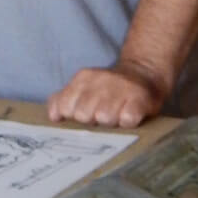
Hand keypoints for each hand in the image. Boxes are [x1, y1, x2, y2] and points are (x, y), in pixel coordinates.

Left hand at [47, 61, 166, 128]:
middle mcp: (101, 80)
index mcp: (83, 78)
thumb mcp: (83, 88)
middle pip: (83, 115)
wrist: (144, 74)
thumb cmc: (108, 90)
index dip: (72, 116)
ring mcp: (121, 88)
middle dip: (91, 121)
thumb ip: (63, 100)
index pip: (65, 106)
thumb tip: (54, 116)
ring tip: (115, 118)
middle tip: (100, 119)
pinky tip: (128, 119)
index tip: (81, 117)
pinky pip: (127, 118)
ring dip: (109, 123)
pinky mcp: (140, 99)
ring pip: (104, 117)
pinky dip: (127, 123)